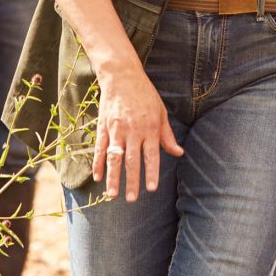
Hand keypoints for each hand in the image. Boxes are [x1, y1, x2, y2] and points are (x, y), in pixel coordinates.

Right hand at [92, 66, 183, 201]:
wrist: (122, 76)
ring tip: (112, 195)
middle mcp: (133, 130)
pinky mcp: (103, 126)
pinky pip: (99, 148)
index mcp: (150, 127)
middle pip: (132, 160)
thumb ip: (167, 135)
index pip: (151, 155)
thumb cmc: (145, 94)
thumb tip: (178, 153)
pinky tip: (97, 177)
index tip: (151, 189)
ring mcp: (116, 129)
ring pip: (114, 157)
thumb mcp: (161, 112)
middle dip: (132, 181)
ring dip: (113, 177)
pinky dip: (98, 163)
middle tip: (131, 199)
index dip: (151, 172)